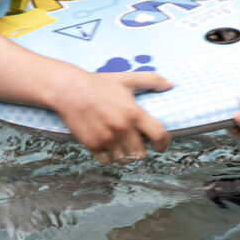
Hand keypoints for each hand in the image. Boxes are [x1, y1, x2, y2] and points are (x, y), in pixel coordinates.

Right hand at [49, 69, 172, 163]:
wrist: (69, 89)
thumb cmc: (98, 83)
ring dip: (124, 154)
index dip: (163, 144)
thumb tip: (170, 84)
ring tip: (120, 144)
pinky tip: (107, 145)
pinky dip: (108, 157)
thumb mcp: (126, 79)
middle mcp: (122, 128)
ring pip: (124, 160)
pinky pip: (107, 161)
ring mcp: (106, 138)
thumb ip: (150, 80)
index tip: (160, 146)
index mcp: (133, 112)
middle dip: (140, 149)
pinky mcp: (92, 144)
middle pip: (141, 153)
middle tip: (134, 143)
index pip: (159, 136)